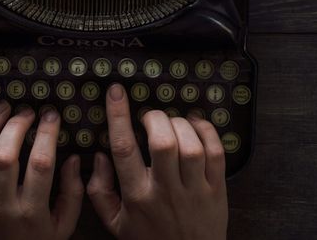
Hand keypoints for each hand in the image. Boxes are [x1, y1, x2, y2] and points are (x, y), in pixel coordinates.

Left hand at [0, 101, 84, 239]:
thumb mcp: (62, 228)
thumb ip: (72, 194)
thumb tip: (74, 159)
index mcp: (31, 212)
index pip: (40, 164)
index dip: (46, 134)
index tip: (52, 115)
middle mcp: (2, 206)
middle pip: (5, 157)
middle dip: (16, 126)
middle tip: (27, 110)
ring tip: (3, 107)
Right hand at [87, 84, 227, 239]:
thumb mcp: (115, 224)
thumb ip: (99, 191)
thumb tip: (99, 157)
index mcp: (137, 197)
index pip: (124, 149)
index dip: (118, 116)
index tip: (116, 93)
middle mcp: (166, 191)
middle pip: (163, 142)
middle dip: (155, 118)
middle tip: (149, 115)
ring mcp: (194, 190)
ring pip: (191, 145)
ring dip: (179, 124)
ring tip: (171, 122)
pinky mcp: (217, 190)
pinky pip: (216, 153)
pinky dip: (207, 131)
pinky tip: (195, 125)